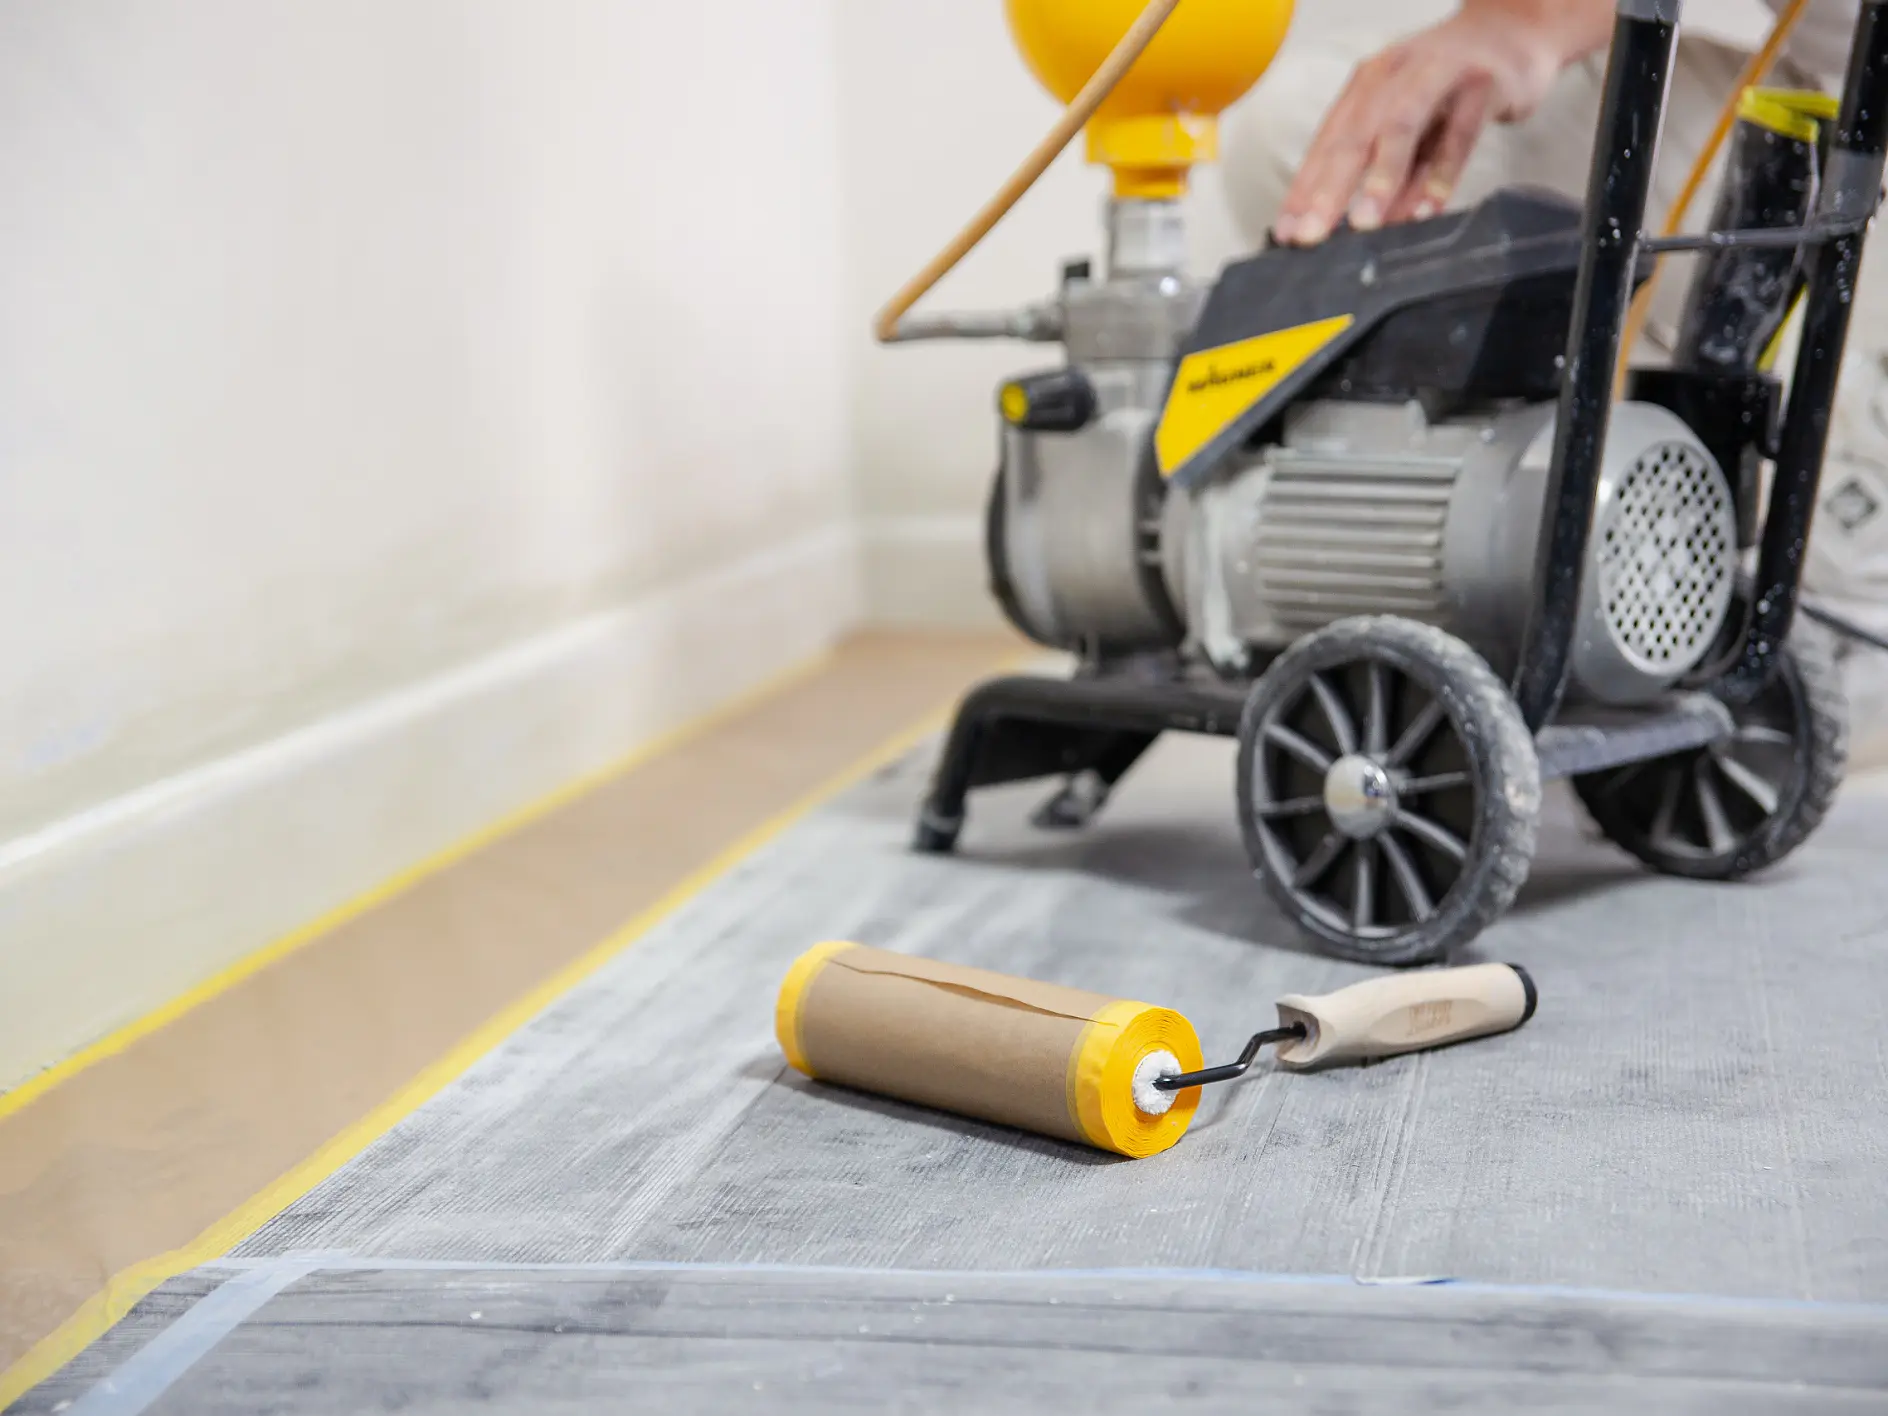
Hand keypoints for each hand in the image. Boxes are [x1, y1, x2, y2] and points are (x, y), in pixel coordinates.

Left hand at [1273, 2, 1609, 245]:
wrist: (1512, 32)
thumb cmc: (1451, 85)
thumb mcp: (1409, 124)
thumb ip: (1384, 170)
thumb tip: (1356, 229)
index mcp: (1366, 86)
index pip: (1327, 144)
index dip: (1303, 190)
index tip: (1286, 233)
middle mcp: (1393, 76)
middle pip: (1353, 137)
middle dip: (1327, 191)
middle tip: (1310, 235)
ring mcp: (1437, 74)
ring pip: (1400, 129)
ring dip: (1380, 179)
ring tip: (1363, 224)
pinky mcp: (1482, 84)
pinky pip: (1459, 133)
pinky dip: (1443, 172)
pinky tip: (1430, 207)